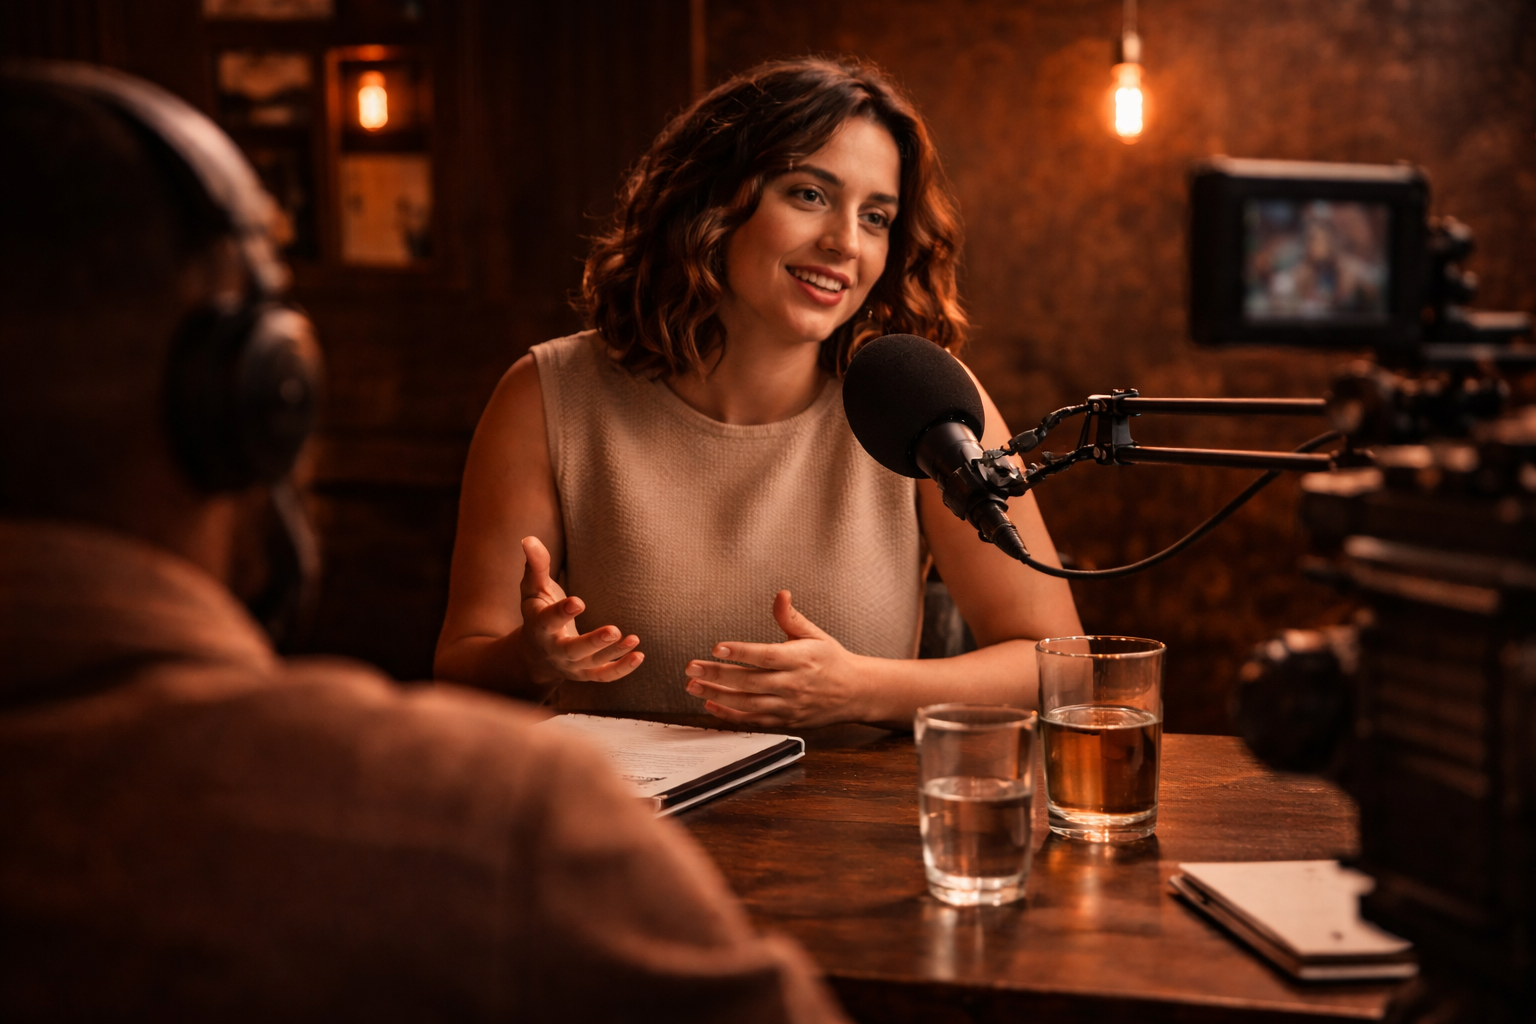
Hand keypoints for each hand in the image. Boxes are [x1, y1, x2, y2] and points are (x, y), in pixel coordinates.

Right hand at [515, 536, 642, 685]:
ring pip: (593, 664)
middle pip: (573, 650)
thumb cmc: (537, 611)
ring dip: (613, 653)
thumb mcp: (532, 589)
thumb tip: (528, 538)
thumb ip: (535, 566)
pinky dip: (621, 669)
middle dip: (593, 642)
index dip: (562, 612)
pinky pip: (604, 675)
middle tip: (613, 630)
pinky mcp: (586, 674)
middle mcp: (554, 650)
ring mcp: (572, 665)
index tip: (578, 602)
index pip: (548, 621)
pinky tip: (639, 655)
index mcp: (539, 626)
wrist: (535, 655)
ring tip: (634, 639)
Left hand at [684, 590, 866, 727]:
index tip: (717, 647)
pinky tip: (711, 706)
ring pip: (748, 704)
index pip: (766, 656)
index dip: (741, 652)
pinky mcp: (785, 721)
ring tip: (693, 687)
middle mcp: (793, 684)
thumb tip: (780, 594)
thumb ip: (791, 617)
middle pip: (750, 682)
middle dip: (718, 675)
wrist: (854, 692)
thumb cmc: (832, 660)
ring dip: (717, 696)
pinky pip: (753, 721)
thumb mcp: (815, 634)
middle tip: (691, 668)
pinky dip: (730, 716)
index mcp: (800, 659)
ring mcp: (788, 706)